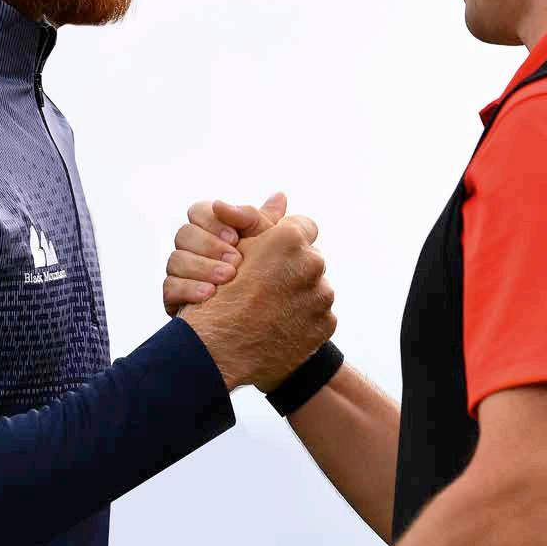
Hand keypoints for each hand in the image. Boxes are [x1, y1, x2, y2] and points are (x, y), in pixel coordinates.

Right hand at [163, 192, 285, 315]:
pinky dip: (189, 289)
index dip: (213, 222)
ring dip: (203, 267)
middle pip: (184, 234)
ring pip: (176, 260)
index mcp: (209, 227)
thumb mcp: (264, 244)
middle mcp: (191, 247)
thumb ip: (265, 222)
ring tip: (228, 278)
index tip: (235, 238)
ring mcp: (179, 271)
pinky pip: (169, 287)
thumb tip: (280, 196)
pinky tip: (209, 295)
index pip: (198, 211)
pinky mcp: (173, 296)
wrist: (254, 314)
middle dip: (210, 246)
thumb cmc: (261, 271)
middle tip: (236, 261)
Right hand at [177, 204, 335, 392]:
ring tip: (270, 308)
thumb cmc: (220, 294)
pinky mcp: (326, 324)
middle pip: (308, 258)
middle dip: (290, 268)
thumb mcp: (235, 250)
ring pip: (313, 286)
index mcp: (290, 239)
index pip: (301, 225)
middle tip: (266, 285)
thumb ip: (259, 219)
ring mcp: (322, 296)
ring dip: (296, 293)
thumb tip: (280, 196)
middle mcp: (313, 263)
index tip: (270, 255)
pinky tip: (278, 326)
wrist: (220, 349)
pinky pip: (318, 315)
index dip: (283, 240)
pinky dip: (302, 319)